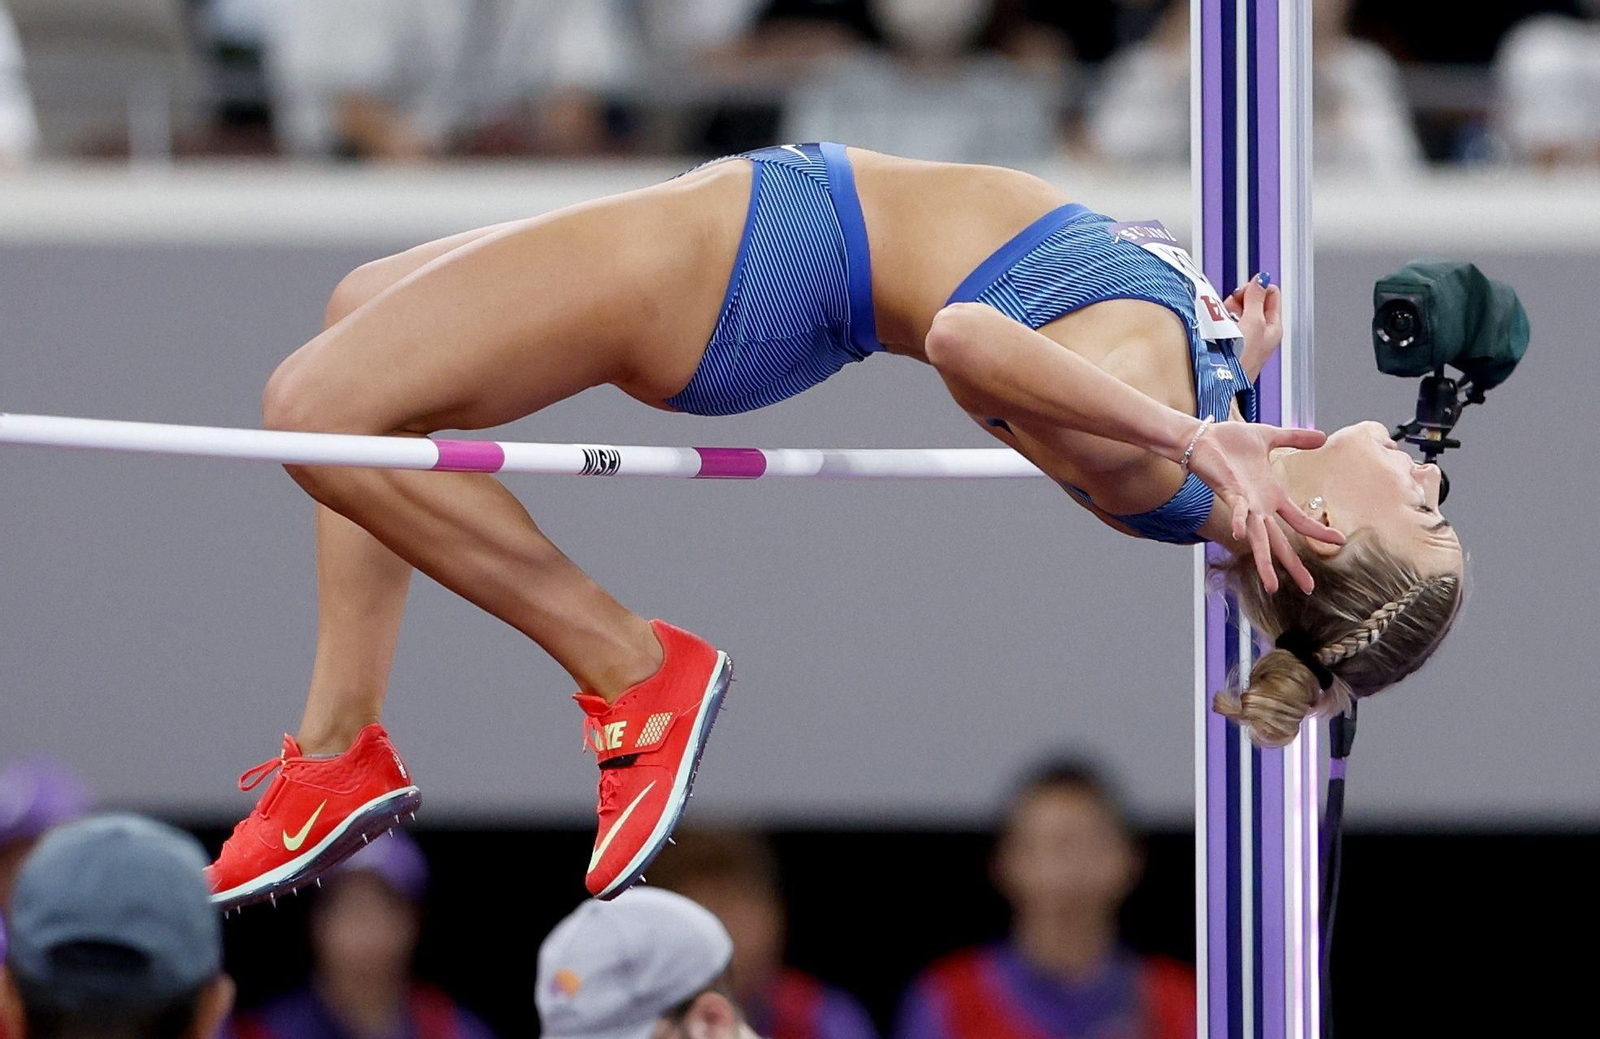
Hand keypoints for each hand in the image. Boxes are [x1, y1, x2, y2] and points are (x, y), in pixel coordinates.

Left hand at [1184, 420, 1344, 593]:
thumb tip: (1323, 437)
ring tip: (1272, 586)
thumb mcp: (1270, 436)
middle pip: (1280, 541)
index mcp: (1270, 495)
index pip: (1299, 519)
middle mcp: (1259, 505)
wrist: (1202, 437)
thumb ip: (1296, 438)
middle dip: (1293, 565)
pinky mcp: (1229, 493)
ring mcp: (1244, 503)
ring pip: (1258, 538)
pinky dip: (1239, 521)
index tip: (1339, 542)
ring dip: (1264, 561)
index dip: (1318, 530)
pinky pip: (1236, 511)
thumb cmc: (1230, 440)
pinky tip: (1241, 536)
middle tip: (1309, 588)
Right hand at [1224, 274, 1282, 380]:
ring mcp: (1244, 339)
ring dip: (1226, 313)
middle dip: (1239, 301)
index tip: (1245, 292)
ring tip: (1222, 324)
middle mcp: (1260, 333)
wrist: (1220, 381)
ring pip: (1235, 313)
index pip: (1270, 294)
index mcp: (1273, 327)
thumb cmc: (1241, 357)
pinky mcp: (1228, 344)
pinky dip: (1219, 323)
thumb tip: (1262, 279)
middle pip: (1251, 302)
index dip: (1256, 288)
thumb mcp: (1253, 320)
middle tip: (1232, 310)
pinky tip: (1216, 331)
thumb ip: (1256, 297)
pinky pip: (1223, 325)